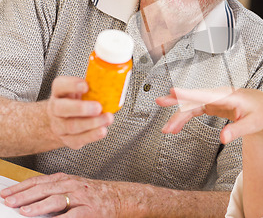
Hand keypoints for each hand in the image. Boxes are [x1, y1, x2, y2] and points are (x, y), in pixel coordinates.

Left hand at [0, 173, 118, 216]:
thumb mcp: (73, 188)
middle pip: (45, 189)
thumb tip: (29, 200)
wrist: (120, 198)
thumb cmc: (95, 195)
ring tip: (25, 211)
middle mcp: (72, 185)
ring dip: (39, 205)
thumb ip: (54, 191)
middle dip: (25, 195)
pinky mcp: (90, 211)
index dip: (21, 187)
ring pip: (57, 199)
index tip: (7, 193)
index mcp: (66, 179)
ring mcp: (81, 197)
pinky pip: (73, 215)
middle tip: (9, 201)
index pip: (39, 181)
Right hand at [47, 76, 113, 149]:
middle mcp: (57, 109)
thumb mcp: (79, 90)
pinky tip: (102, 130)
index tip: (86, 85)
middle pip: (62, 108)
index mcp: (60, 93)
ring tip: (107, 118)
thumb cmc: (75, 101)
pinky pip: (78, 139)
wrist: (60, 121)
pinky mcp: (68, 139)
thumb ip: (93, 84)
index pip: (60, 85)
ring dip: (92, 123)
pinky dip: (92, 136)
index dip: (72, 85)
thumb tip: (114, 77)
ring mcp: (60, 125)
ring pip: (72, 126)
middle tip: (98, 107)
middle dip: (81, 108)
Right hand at [157, 87, 262, 143]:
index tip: (174, 91)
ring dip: (178, 116)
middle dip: (177, 101)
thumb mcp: (253, 124)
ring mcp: (214, 100)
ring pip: (191, 105)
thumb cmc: (262, 113)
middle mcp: (219, 95)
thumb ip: (238, 130)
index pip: (205, 95)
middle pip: (194, 97)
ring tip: (167, 130)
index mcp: (228, 96)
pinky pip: (194, 110)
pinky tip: (176, 127)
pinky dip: (184, 118)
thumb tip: (223, 138)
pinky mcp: (213, 105)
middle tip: (160, 101)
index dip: (189, 93)